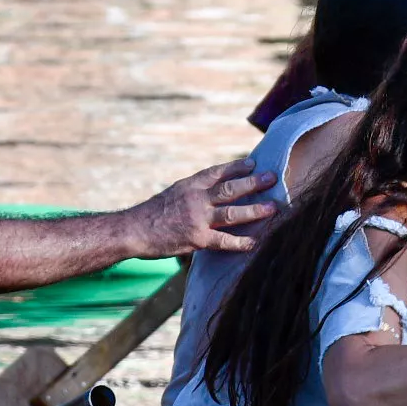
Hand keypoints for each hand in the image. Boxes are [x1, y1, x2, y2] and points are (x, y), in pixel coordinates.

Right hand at [131, 159, 277, 257]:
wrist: (133, 230)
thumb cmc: (151, 214)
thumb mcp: (172, 194)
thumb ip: (193, 193)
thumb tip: (211, 192)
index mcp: (190, 185)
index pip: (217, 172)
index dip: (236, 167)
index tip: (252, 163)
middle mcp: (196, 198)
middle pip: (230, 189)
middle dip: (253, 183)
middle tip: (272, 178)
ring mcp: (198, 218)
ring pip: (232, 213)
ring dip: (255, 210)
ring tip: (273, 208)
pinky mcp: (197, 239)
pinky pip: (224, 241)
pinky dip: (241, 242)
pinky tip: (255, 243)